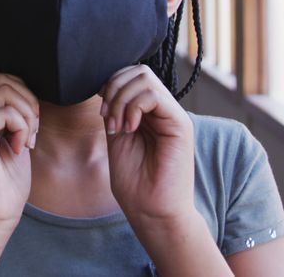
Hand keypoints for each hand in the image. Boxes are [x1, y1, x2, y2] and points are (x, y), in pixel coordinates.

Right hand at [0, 72, 39, 233]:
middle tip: (32, 132)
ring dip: (27, 113)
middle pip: (2, 79)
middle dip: (28, 100)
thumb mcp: (15, 139)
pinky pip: (5, 111)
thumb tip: (28, 90)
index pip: (0, 80)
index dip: (23, 96)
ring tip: (26, 139)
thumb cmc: (6, 184)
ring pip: (4, 89)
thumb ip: (14, 114)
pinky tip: (19, 149)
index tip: (31, 127)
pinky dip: (21, 127)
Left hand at [100, 65, 196, 225]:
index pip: (131, 76)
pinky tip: (129, 129)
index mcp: (148, 112)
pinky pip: (154, 96)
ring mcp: (173, 115)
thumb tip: (104, 86)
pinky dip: (133, 107)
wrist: (152, 211)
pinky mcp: (180, 124)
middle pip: (138, 71)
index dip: (111, 85)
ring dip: (121, 99)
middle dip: (114, 88)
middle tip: (108, 118)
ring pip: (144, 78)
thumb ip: (115, 111)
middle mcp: (163, 110)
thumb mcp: (117, 138)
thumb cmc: (135, 183)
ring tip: (118, 127)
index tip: (103, 112)